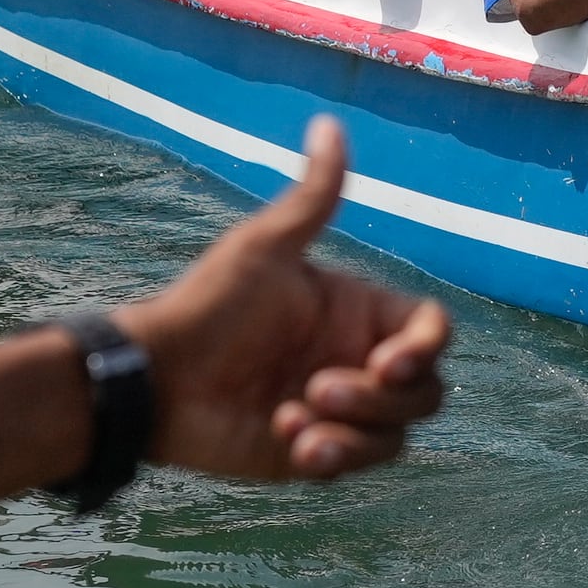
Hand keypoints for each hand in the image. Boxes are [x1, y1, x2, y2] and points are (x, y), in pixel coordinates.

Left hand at [115, 120, 452, 479]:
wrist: (156, 381)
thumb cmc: (207, 306)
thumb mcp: (263, 248)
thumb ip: (311, 198)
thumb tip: (329, 123)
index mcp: (357, 312)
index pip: (431, 331)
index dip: (426, 348)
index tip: (387, 362)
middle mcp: (359, 360)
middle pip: (426, 390)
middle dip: (381, 398)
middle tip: (318, 390)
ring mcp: (341, 411)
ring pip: (398, 434)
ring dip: (357, 433)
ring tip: (296, 421)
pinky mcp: (316, 452)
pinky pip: (358, 464)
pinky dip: (336, 458)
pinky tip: (290, 441)